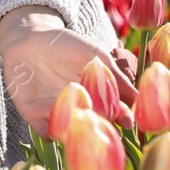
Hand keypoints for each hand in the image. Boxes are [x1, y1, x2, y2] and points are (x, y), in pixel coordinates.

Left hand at [0, 6, 137, 134]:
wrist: (29, 37)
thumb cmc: (66, 45)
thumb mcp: (95, 56)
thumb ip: (116, 76)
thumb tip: (140, 98)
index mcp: (98, 98)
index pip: (115, 112)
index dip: (123, 117)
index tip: (129, 119)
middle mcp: (79, 110)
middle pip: (95, 127)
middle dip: (102, 128)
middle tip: (106, 123)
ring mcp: (57, 114)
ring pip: (72, 133)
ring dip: (78, 133)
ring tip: (83, 125)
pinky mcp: (34, 114)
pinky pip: (44, 130)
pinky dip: (50, 131)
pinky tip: (56, 128)